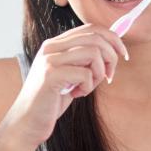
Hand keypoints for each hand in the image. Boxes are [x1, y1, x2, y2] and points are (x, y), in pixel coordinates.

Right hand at [0, 23, 127, 148]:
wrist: (27, 122)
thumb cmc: (52, 100)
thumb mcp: (72, 74)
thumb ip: (86, 60)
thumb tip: (115, 48)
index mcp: (56, 43)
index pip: (91, 28)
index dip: (113, 38)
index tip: (123, 54)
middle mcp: (51, 47)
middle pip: (96, 37)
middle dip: (111, 56)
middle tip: (109, 76)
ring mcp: (49, 59)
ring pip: (94, 53)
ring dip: (99, 73)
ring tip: (88, 86)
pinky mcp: (51, 75)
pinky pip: (85, 74)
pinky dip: (88, 87)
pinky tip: (76, 94)